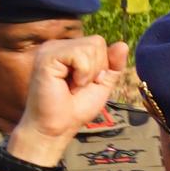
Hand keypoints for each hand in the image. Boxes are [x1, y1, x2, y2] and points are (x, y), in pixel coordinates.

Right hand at [8, 34, 124, 163]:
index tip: (85, 84)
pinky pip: (79, 54)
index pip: (99, 43)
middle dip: (97, 69)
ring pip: (91, 46)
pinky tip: (67, 84)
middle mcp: (57, 46)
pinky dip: (82, 73)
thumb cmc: (75, 108)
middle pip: (97, 42)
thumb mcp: (102, 84)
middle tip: (78, 86)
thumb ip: (113, 64)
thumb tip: (123, 44)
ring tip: (72, 86)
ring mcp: (50, 49)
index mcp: (68, 50)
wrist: (56, 128)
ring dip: (89, 73)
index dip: (102, 67)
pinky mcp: (46, 57)